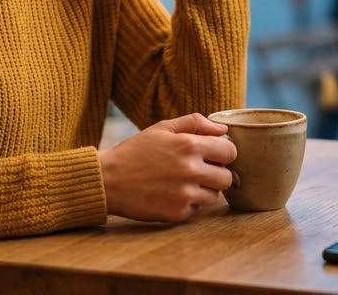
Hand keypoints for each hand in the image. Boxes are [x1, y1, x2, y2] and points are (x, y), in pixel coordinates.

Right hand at [98, 113, 236, 222]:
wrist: (106, 180)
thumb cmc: (135, 151)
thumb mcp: (162, 128)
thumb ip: (195, 123)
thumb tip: (223, 129)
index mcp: (190, 145)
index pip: (231, 152)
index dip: (223, 153)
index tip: (212, 155)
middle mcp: (191, 170)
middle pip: (227, 178)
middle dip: (217, 174)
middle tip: (198, 171)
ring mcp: (185, 195)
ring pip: (214, 196)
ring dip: (203, 190)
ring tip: (182, 183)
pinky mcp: (177, 214)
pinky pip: (196, 209)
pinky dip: (187, 204)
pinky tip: (169, 194)